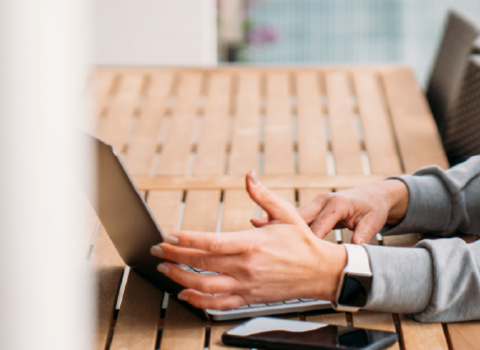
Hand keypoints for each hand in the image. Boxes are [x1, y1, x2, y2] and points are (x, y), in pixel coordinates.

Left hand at [149, 171, 346, 310]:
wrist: (321, 272)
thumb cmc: (304, 242)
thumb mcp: (286, 213)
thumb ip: (263, 195)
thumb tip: (249, 176)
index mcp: (253, 244)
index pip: (211, 243)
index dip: (186, 240)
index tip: (169, 235)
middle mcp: (247, 266)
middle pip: (201, 263)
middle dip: (174, 256)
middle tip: (158, 250)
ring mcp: (247, 285)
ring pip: (204, 286)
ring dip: (180, 279)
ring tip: (165, 269)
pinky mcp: (249, 298)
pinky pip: (218, 304)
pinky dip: (198, 301)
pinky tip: (185, 295)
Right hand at [262, 179, 408, 244]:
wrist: (375, 196)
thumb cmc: (374, 209)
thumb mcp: (373, 222)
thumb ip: (363, 235)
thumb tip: (355, 250)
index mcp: (337, 204)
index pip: (319, 226)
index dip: (307, 240)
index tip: (295, 255)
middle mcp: (324, 201)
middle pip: (300, 218)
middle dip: (282, 228)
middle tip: (262, 237)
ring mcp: (317, 203)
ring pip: (293, 216)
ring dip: (276, 223)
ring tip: (254, 230)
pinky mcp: (313, 209)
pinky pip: (295, 217)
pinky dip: (280, 223)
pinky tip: (260, 227)